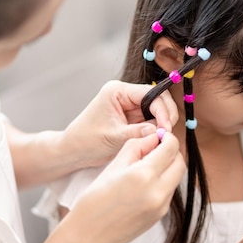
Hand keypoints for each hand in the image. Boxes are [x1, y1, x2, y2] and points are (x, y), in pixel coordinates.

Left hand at [62, 80, 177, 167]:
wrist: (74, 151)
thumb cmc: (86, 140)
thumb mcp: (112, 137)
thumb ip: (137, 132)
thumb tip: (160, 131)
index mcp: (117, 91)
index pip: (149, 94)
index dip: (161, 110)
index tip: (166, 128)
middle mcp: (125, 95)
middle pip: (157, 98)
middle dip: (165, 115)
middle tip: (168, 134)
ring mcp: (130, 106)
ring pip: (156, 110)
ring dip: (162, 123)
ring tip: (162, 139)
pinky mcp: (133, 118)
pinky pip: (151, 120)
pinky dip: (157, 129)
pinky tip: (158, 140)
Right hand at [65, 132, 184, 242]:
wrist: (89, 236)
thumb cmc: (94, 200)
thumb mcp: (113, 166)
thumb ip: (135, 148)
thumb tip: (153, 138)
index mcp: (143, 175)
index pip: (170, 148)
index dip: (167, 138)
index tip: (159, 135)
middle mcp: (157, 191)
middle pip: (179, 163)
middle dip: (171, 152)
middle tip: (155, 148)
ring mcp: (161, 206)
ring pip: (176, 177)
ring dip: (168, 166)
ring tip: (147, 165)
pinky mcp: (160, 215)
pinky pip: (169, 191)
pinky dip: (163, 181)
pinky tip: (144, 182)